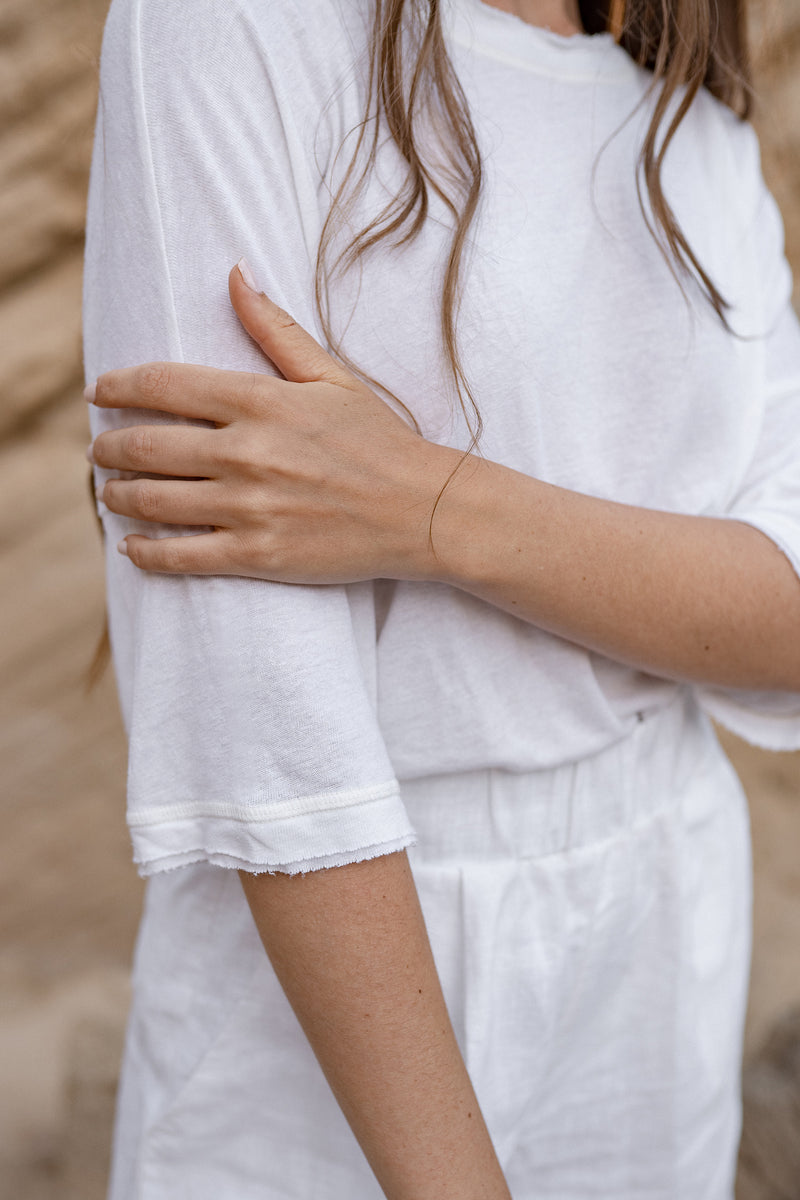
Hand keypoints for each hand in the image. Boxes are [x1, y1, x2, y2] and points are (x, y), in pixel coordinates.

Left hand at [88, 261, 458, 582]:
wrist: (422, 510)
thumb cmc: (378, 439)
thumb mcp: (331, 375)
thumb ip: (274, 328)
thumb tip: (233, 273)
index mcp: (260, 401)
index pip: (163, 384)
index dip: (119, 386)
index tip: (100, 393)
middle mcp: (246, 452)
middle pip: (146, 446)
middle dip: (110, 447)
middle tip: (99, 450)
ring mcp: (249, 507)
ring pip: (153, 500)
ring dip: (118, 495)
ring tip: (110, 492)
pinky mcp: (257, 554)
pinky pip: (181, 555)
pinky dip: (146, 551)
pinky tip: (132, 545)